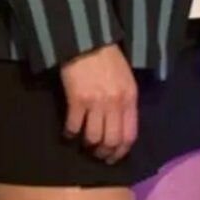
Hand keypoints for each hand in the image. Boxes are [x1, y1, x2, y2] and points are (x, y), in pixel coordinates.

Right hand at [60, 43, 137, 164]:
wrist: (88, 41)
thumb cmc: (108, 58)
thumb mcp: (126, 78)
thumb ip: (126, 101)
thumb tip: (120, 125)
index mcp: (130, 97)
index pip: (130, 135)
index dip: (121, 152)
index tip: (113, 158)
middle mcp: (115, 103)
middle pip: (112, 141)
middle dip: (104, 153)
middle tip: (97, 154)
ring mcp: (96, 102)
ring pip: (93, 138)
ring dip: (87, 145)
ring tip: (83, 142)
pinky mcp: (77, 100)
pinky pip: (73, 127)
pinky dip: (70, 134)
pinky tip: (69, 132)